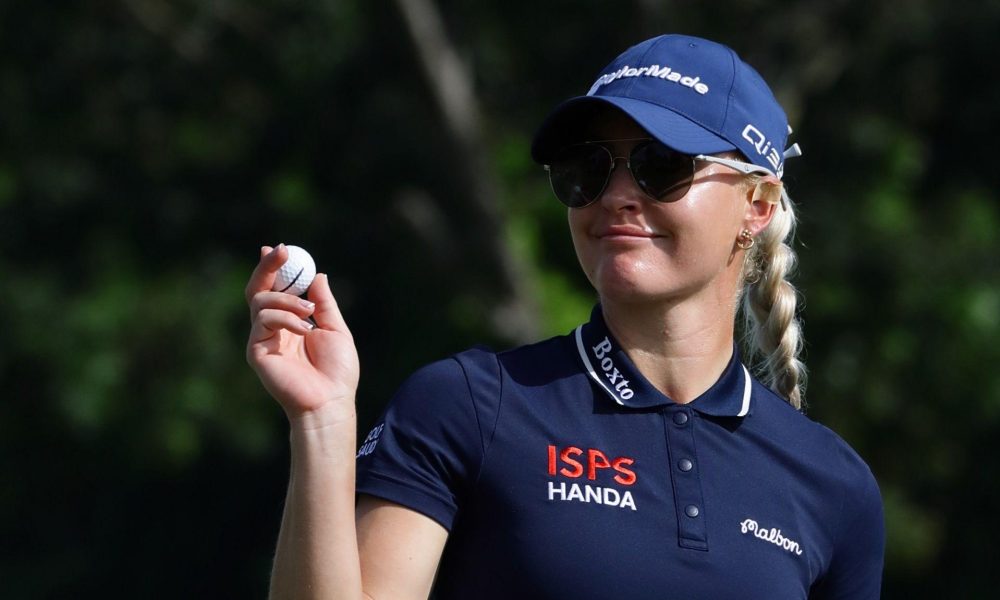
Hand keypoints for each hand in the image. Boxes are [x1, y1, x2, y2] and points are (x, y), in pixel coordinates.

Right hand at [245, 245, 359, 425]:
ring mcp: (262, 340)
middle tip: (279, 251)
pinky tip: (304, 330)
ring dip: (287, 299)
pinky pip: (263, 321)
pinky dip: (286, 319)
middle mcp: (272, 329)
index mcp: (291, 323)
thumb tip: (318, 274)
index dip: (274, 269)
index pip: (276, 290)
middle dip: (267, 267)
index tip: (280, 249)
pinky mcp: (256, 351)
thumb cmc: (337, 371)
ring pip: (261, 301)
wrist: (330, 400)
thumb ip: (324, 303)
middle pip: (258, 290)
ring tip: (309, 311)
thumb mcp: (335, 329)